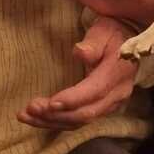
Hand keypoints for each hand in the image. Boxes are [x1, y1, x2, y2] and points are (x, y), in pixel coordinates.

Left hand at [18, 17, 136, 128]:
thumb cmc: (112, 34)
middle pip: (86, 112)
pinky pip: (79, 121)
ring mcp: (110, 105)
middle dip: (57, 114)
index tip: (50, 103)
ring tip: (27, 115)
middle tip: (31, 108)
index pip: (95, 91)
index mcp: (118, 73)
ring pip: (80, 121)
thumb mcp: (104, 30)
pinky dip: (57, 122)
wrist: (127, 44)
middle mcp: (117, 94)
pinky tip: (37, 119)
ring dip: (52, 121)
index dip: (73, 99)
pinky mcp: (101, 109)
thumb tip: (80, 52)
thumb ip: (93, 42)